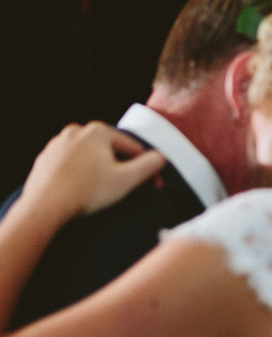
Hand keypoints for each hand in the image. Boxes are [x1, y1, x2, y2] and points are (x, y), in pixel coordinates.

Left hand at [24, 123, 167, 221]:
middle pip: (111, 150)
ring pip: (91, 156)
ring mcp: (59, 143)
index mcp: (98, 132)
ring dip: (101, 170)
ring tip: (101, 191)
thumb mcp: (127, 179)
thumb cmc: (85, 192)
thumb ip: (150, 165)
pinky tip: (83, 189)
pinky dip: (81, 174)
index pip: (133, 148)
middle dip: (121, 168)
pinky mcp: (47, 157)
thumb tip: (160, 157)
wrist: (45, 205)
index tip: (152, 185)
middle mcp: (76, 131)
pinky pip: (72, 163)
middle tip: (123, 189)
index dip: (146, 168)